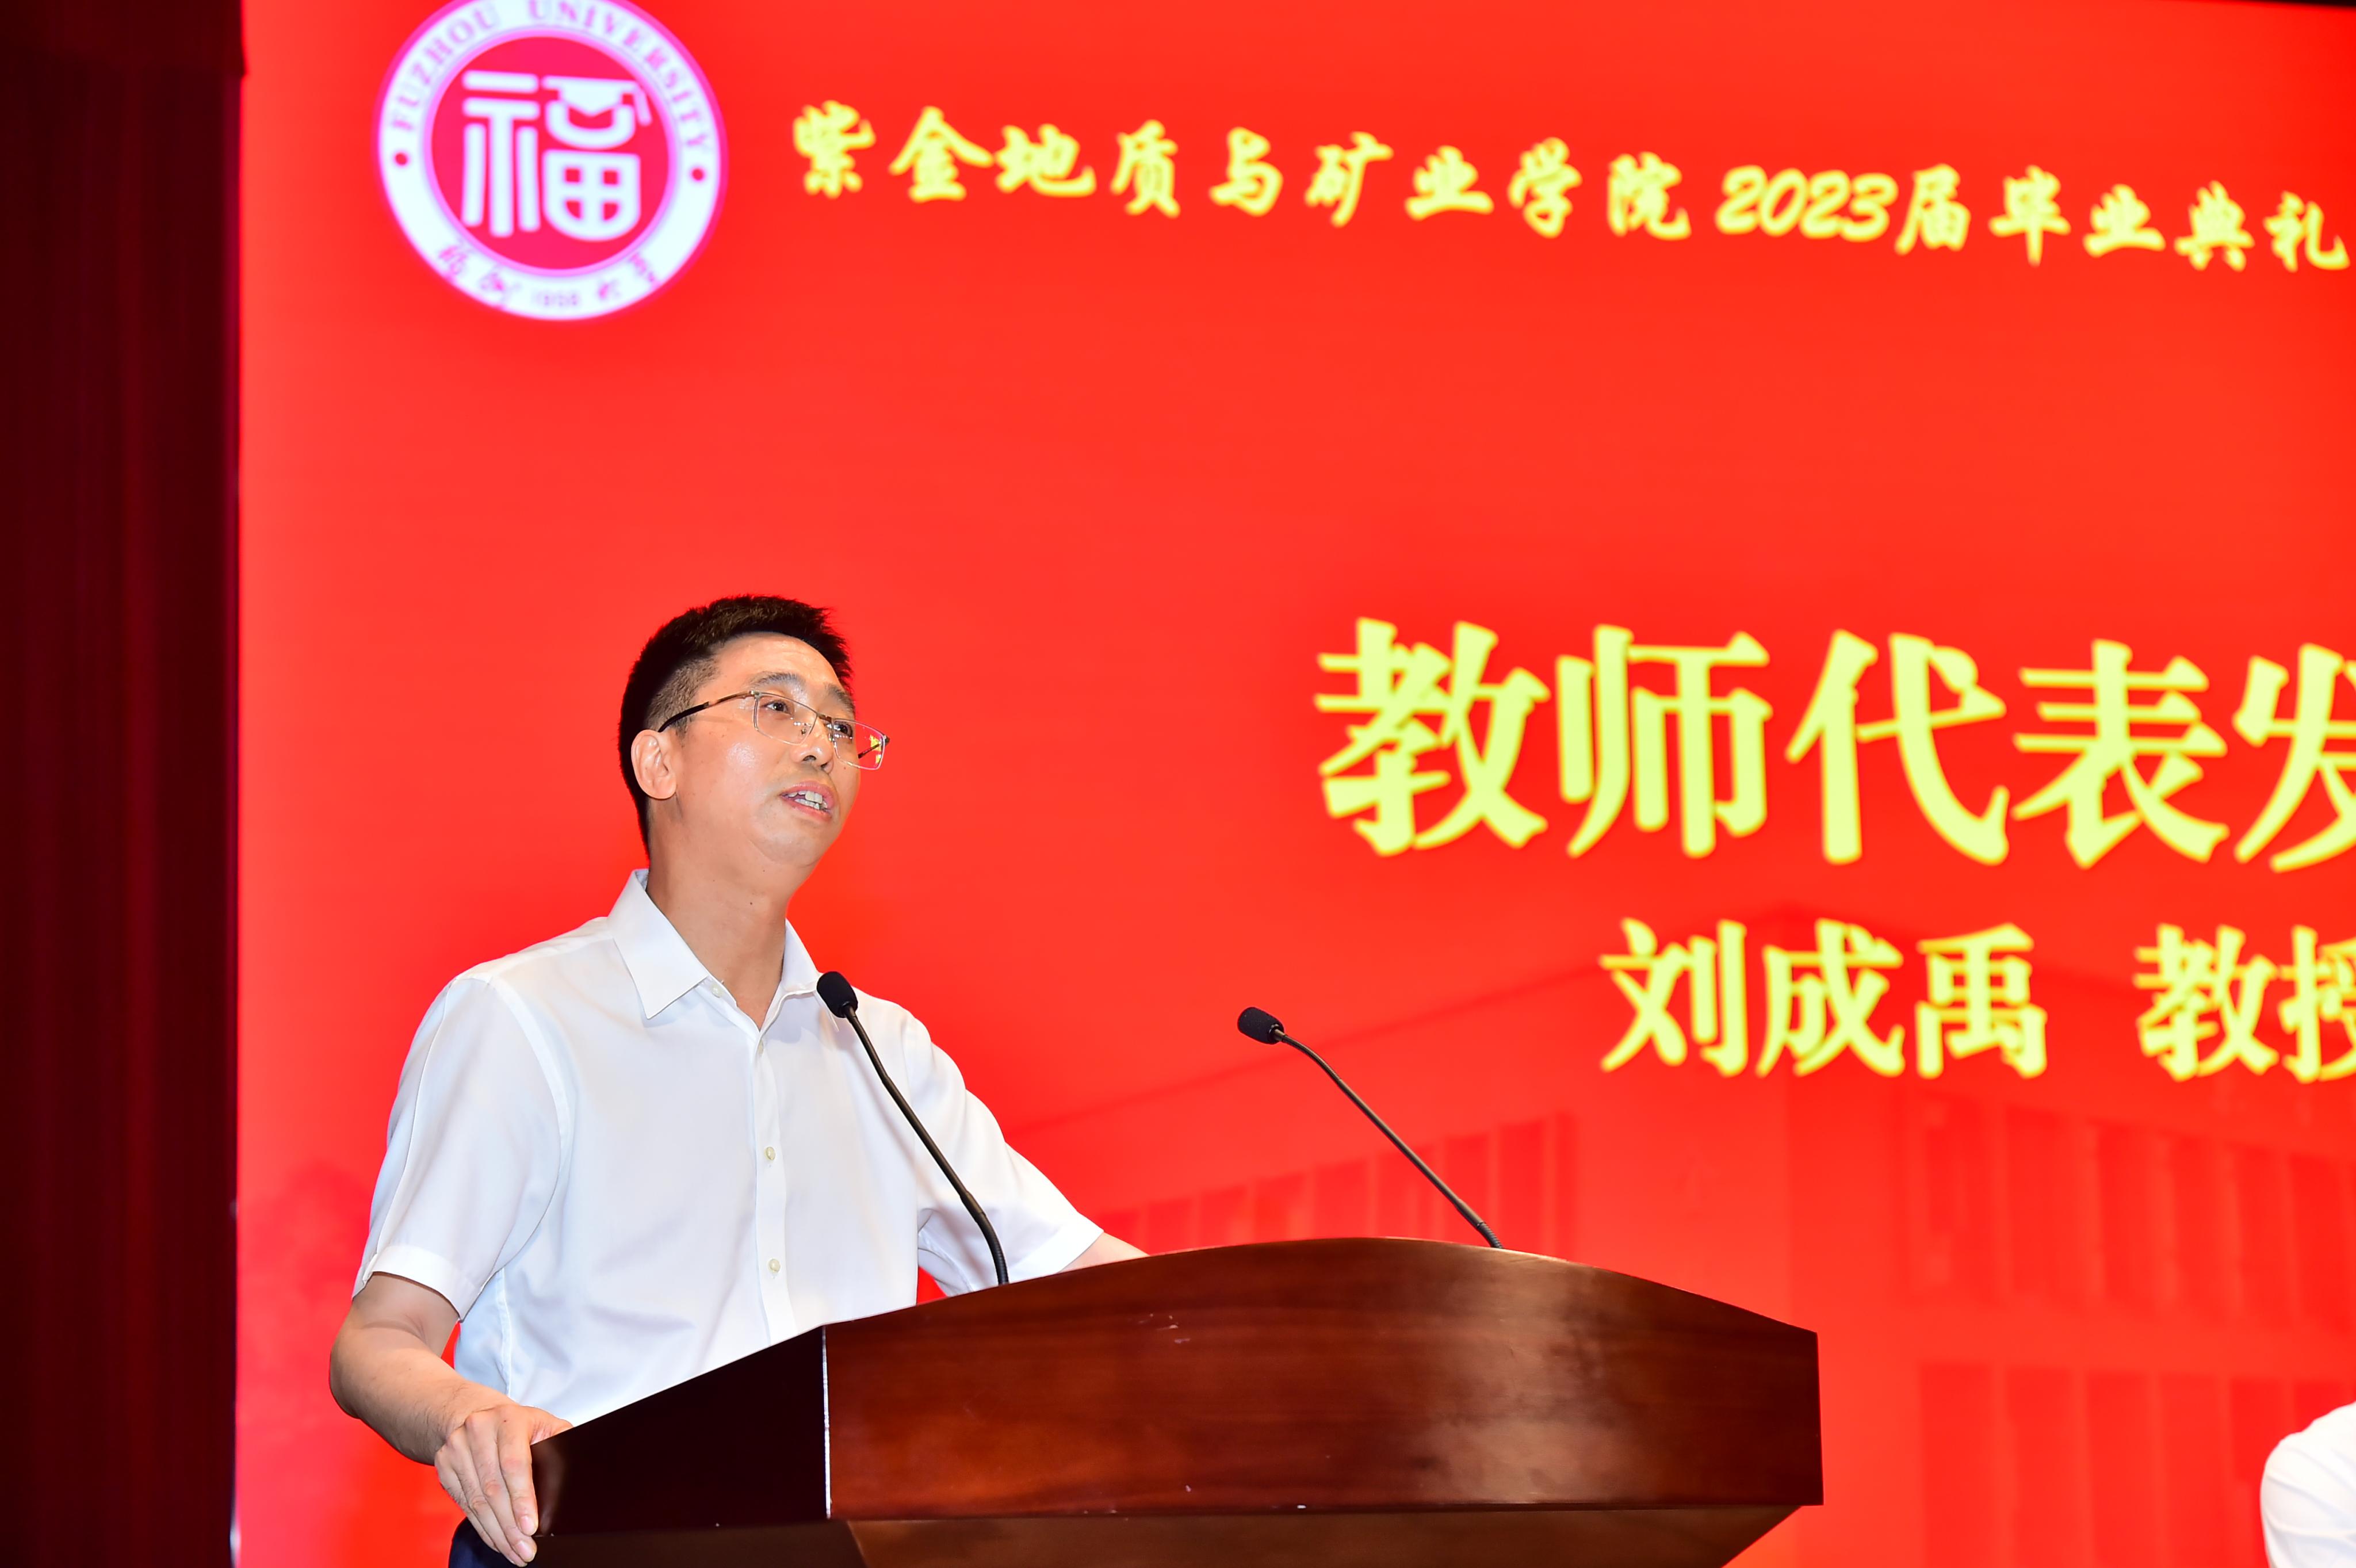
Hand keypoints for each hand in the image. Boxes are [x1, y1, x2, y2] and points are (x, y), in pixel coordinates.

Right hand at [434, 1397, 571, 1564]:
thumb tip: (576, 1474)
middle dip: (511, 1526)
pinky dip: (482, 1527)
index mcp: (508, 1418)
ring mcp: (456, 1449)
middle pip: (493, 1488)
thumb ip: (560, 1444)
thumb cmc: (518, 1425)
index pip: (514, 1463)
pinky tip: (497, 1540)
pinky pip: (463, 1505)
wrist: (475, 1415)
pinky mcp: (444, 1467)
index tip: (531, 1526)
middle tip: (526, 1550)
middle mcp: (478, 1431)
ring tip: (515, 1552)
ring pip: (476, 1501)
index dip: (522, 1498)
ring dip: (497, 1532)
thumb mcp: (544, 1425)